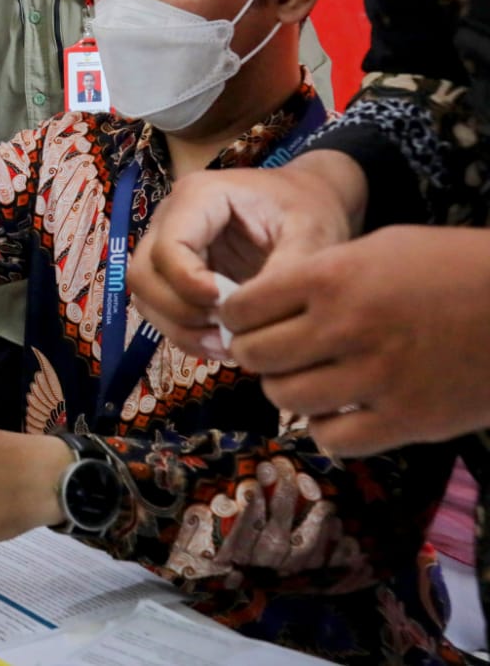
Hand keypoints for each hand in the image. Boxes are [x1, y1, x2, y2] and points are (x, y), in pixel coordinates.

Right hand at [128, 150, 366, 359]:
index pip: (167, 247)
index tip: (227, 308)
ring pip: (144, 295)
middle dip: (178, 311)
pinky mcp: (173, 273)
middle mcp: (169, 218)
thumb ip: (285, 270)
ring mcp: (166, 245)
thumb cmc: (310, 209)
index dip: (188, 284)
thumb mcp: (310, 234)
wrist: (309, 200)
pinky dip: (183, 333)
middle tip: (226, 330)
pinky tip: (221, 343)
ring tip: (226, 344)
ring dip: (178, 327)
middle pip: (143, 273)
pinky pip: (159, 308)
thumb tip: (252, 317)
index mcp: (198, 197)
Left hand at [219, 226, 489, 455]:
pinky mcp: (408, 420)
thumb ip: (318, 275)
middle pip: (256, 356)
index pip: (242, 308)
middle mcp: (345, 327)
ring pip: (286, 399)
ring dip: (287, 391)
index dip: (236, 317)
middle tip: (273, 353)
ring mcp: (376, 377)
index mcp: (332, 277)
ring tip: (307, 380)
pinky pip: (334, 440)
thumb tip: (259, 304)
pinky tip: (341, 413)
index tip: (244, 321)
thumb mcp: (379, 248)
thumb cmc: (452, 268)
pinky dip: (328, 430)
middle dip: (255, 355)